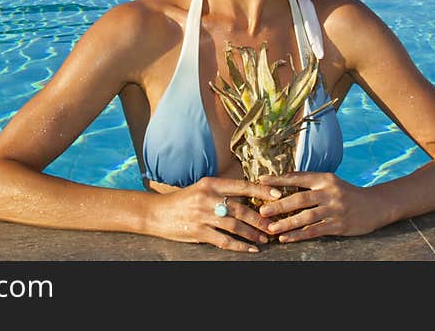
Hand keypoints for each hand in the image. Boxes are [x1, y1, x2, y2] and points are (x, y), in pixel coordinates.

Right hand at [151, 177, 282, 251]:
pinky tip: (250, 249)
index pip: (241, 185)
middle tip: (274, 225)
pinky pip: (224, 240)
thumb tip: (249, 196)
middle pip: (241, 207)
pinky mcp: (198, 232)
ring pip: (235, 225)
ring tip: (264, 239)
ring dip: (252, 233)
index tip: (278, 194)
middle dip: (260, 218)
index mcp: (210, 183)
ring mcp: (202, 215)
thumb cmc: (182, 201)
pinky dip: (240, 246)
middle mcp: (207, 197)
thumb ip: (222, 192)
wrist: (156, 213)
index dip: (261, 189)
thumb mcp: (201, 189)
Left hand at [257, 172, 385, 241]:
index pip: (298, 177)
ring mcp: (335, 209)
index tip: (261, 180)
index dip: (279, 179)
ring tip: (271, 228)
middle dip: (279, 205)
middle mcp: (329, 192)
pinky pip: (315, 231)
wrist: (376, 205)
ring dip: (287, 223)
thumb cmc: (347, 193)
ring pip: (306, 217)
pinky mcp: (339, 225)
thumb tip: (283, 187)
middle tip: (262, 210)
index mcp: (325, 179)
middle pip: (300, 199)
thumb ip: (311, 185)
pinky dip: (299, 235)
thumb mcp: (331, 183)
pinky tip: (286, 238)